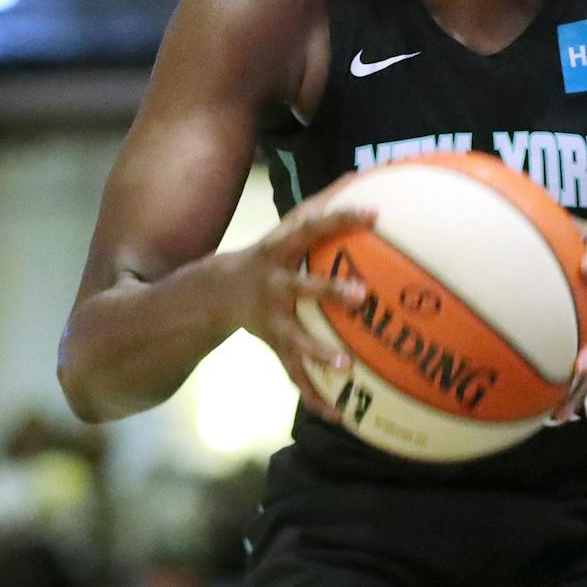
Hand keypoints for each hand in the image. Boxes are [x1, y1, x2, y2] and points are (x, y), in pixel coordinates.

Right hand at [231, 181, 373, 421]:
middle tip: (363, 295)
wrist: (210, 295)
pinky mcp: (273, 346)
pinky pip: (295, 375)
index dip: (341, 219)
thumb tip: (361, 174)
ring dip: (319, 354)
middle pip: (301, 288)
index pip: (312, 228)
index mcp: (278, 252)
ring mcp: (270, 320)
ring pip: (295, 340)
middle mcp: (273, 286)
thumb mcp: (284, 229)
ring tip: (348, 368)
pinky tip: (340, 413)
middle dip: (329, 292)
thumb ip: (321, 205)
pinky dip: (315, 395)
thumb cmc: (265, 255)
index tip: (375, 214)